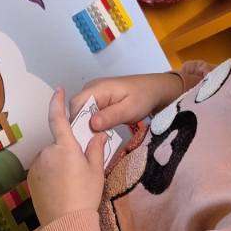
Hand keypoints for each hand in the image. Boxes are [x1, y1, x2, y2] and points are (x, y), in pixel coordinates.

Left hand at [27, 88, 105, 226]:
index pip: (58, 117)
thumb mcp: (96, 171)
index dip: (57, 102)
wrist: (66, 224)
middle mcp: (47, 152)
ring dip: (57, 164)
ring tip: (70, 184)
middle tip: (80, 171)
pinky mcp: (30, 179)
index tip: (58, 90)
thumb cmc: (85, 196)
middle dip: (67, 151)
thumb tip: (98, 133)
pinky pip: (42, 170)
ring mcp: (36, 166)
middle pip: (58, 144)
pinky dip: (50, 175)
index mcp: (65, 146)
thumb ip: (96, 148)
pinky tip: (60, 190)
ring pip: (50, 158)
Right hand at [69, 71, 183, 134]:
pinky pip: (89, 111)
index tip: (83, 137)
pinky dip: (92, 122)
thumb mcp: (129, 110)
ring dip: (86, 124)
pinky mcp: (98, 99)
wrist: (153, 89)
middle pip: (76, 108)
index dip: (76, 121)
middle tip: (90, 142)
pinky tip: (98, 132)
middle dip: (80, 125)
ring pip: (82, 111)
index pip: (76, 104)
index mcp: (97, 88)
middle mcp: (92, 88)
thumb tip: (91, 124)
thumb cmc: (143, 98)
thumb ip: (110, 116)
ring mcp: (94, 93)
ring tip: (93, 140)